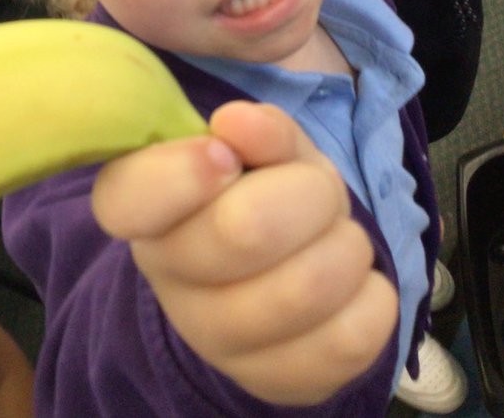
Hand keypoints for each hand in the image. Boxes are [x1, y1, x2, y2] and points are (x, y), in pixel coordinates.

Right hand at [92, 101, 397, 405]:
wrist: (279, 268)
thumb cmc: (262, 188)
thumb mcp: (262, 144)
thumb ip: (256, 128)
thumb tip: (238, 123)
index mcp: (141, 204)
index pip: (130, 198)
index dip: (185, 173)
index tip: (226, 155)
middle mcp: (164, 277)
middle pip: (244, 232)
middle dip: (312, 195)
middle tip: (319, 192)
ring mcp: (212, 339)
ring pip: (305, 290)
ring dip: (347, 247)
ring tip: (338, 239)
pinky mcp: (270, 380)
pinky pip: (348, 341)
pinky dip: (372, 298)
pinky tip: (354, 286)